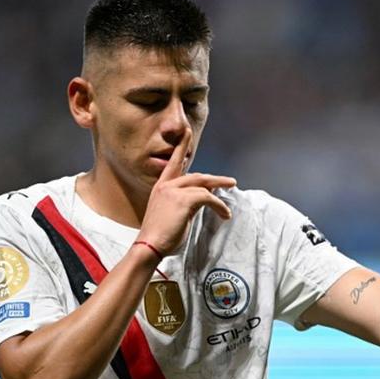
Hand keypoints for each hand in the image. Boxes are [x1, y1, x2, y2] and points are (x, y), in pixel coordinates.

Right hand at [137, 128, 235, 256]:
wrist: (149, 246)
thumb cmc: (160, 236)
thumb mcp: (174, 215)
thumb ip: (187, 203)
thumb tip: (205, 198)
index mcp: (161, 188)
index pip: (173, 163)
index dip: (181, 147)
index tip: (187, 132)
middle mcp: (166, 185)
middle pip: (196, 175)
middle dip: (214, 179)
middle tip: (230, 181)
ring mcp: (174, 191)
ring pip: (204, 185)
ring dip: (219, 191)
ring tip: (230, 200)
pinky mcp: (183, 200)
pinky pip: (207, 197)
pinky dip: (219, 205)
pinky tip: (224, 214)